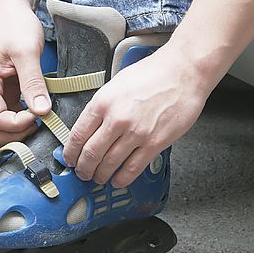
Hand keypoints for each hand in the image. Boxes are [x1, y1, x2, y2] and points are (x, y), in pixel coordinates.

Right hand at [0, 1, 51, 144]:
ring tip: (36, 121)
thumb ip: (33, 82)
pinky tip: (33, 113)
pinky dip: (17, 121)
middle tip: (35, 126)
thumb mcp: (27, 51)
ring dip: (13, 130)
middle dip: (11, 135)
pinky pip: (3, 115)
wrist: (10, 11)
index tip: (38, 115)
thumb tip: (41, 110)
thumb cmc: (13, 24)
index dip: (16, 124)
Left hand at [62, 42, 210, 186]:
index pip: (77, 135)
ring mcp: (136, 133)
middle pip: (90, 154)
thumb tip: (89, 127)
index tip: (69, 159)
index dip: (70, 153)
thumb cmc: (153, 73)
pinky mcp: (154, 143)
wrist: (183, 72)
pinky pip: (133, 168)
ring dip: (100, 175)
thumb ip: (102, 106)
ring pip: (109, 164)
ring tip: (99, 178)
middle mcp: (117, 119)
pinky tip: (118, 180)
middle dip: (83, 168)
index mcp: (103, 102)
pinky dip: (122, 178)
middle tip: (82, 172)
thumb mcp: (116, 84)